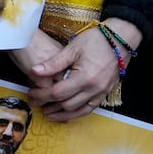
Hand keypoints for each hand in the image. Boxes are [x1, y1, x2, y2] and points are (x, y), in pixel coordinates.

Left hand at [24, 19, 140, 120]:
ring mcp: (101, 92)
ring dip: (62, 114)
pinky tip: (67, 113)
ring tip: (48, 113)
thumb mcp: (73, 48)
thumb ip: (53, 63)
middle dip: (49, 105)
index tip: (31, 94)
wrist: (121, 39)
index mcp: (85, 77)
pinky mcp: (105, 93)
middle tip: (36, 103)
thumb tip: (34, 70)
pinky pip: (90, 108)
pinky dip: (77, 113)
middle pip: (67, 104)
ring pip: (79, 111)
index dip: (42, 95)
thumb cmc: (96, 40)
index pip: (57, 93)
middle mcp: (94, 89)